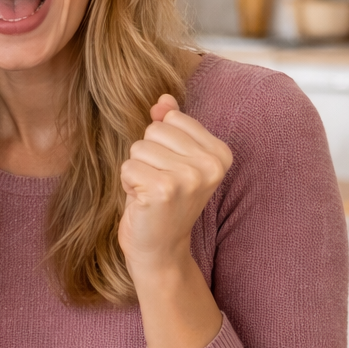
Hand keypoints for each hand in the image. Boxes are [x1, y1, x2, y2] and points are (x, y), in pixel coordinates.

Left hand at [118, 95, 232, 279]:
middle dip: (147, 156)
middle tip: (159, 185)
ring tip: (151, 193)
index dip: (161, 143)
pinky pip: (128, 167)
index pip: (171, 118)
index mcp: (220, 153)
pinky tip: (142, 202)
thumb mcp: (173, 159)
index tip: (172, 171)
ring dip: (137, 171)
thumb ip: (170, 126)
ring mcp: (188, 178)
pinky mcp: (163, 190)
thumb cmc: (164, 201)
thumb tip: (162, 98)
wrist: (161, 249)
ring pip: (139, 148)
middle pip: (154, 130)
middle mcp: (210, 165)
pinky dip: (127, 184)